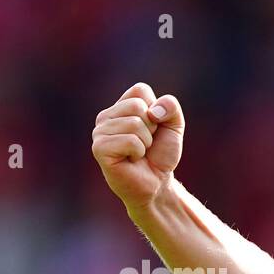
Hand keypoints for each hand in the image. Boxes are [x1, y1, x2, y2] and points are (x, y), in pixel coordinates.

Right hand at [91, 82, 184, 211]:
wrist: (156, 184)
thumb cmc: (160, 155)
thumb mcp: (174, 127)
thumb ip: (171, 108)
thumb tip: (154, 110)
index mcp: (120, 106)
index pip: (140, 90)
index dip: (157, 111)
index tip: (154, 129)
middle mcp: (106, 116)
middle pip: (137, 106)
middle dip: (151, 128)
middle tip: (146, 144)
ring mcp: (99, 132)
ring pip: (134, 123)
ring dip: (145, 142)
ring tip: (138, 153)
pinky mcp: (99, 148)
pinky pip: (130, 140)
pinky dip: (138, 152)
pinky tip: (131, 160)